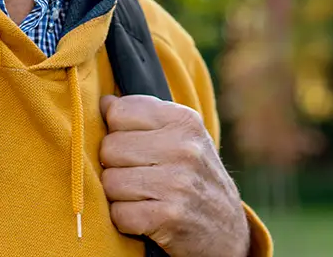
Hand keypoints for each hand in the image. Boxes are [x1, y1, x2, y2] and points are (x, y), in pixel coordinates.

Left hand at [99, 94, 249, 256]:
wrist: (227, 231)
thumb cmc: (195, 177)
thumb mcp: (183, 137)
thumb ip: (145, 117)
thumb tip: (105, 102)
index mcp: (184, 120)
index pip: (119, 112)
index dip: (117, 132)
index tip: (135, 147)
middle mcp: (184, 148)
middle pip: (109, 148)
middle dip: (116, 166)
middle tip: (141, 176)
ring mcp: (178, 183)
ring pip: (110, 182)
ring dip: (119, 195)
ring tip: (144, 196)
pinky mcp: (170, 217)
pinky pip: (119, 214)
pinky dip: (125, 220)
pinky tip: (146, 216)